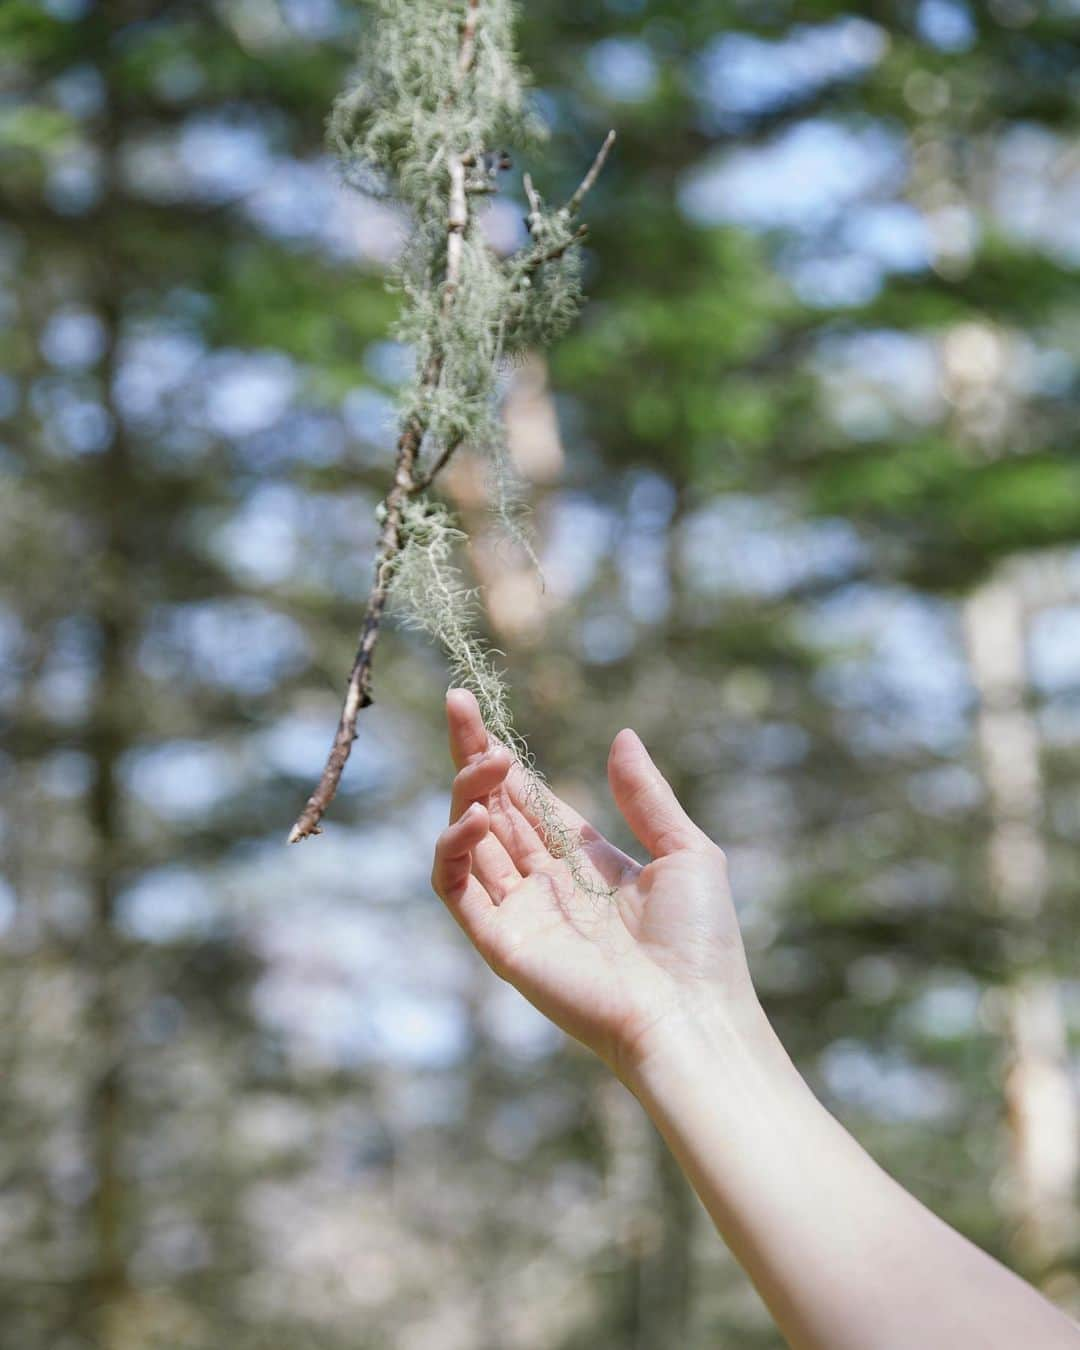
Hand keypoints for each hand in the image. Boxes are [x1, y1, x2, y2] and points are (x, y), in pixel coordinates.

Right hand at [430, 689, 758, 1081]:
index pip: (527, 798)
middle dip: (471, 756)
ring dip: (467, 793)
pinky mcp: (501, 943)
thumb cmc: (700, 942)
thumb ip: (646, 796)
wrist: (691, 1014)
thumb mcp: (686, 851)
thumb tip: (622, 736)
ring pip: (469, 841)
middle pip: (492, 808)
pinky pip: (457, 889)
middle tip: (457, 704)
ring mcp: (520, 913)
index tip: (476, 706)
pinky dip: (453, 850)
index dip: (501, 756)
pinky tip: (475, 816)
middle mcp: (546, 884)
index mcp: (585, 861)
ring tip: (486, 761)